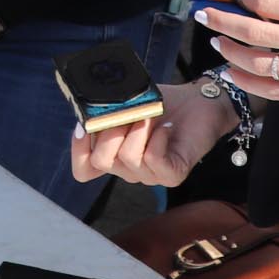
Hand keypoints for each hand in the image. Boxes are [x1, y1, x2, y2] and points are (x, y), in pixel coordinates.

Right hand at [70, 81, 236, 186]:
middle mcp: (129, 169)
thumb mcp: (128, 103)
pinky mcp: (172, 174)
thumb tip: (88, 110)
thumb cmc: (163, 104)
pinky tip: (166, 128)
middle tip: (125, 111)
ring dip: (138, 129)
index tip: (82, 126)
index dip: (78, 151)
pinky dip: (157, 139)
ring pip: (128, 158)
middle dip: (109, 129)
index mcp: (114, 155)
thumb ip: (106, 110)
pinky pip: (153, 159)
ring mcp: (150, 175)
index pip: (84, 169)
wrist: (199, 103)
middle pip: (101, 161)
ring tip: (150, 113)